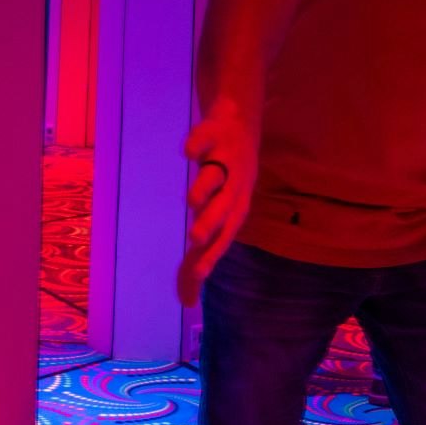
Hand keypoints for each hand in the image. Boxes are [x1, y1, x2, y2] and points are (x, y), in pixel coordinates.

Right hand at [177, 100, 258, 306]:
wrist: (239, 121)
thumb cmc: (226, 180)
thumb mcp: (220, 215)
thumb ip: (199, 255)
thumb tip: (186, 302)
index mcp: (235, 206)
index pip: (226, 235)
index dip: (214, 253)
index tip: (200, 275)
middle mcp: (234, 184)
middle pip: (224, 206)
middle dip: (211, 222)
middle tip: (197, 238)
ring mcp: (225, 157)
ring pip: (216, 174)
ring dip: (207, 186)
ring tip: (192, 199)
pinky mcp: (214, 131)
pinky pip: (205, 138)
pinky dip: (198, 144)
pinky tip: (189, 152)